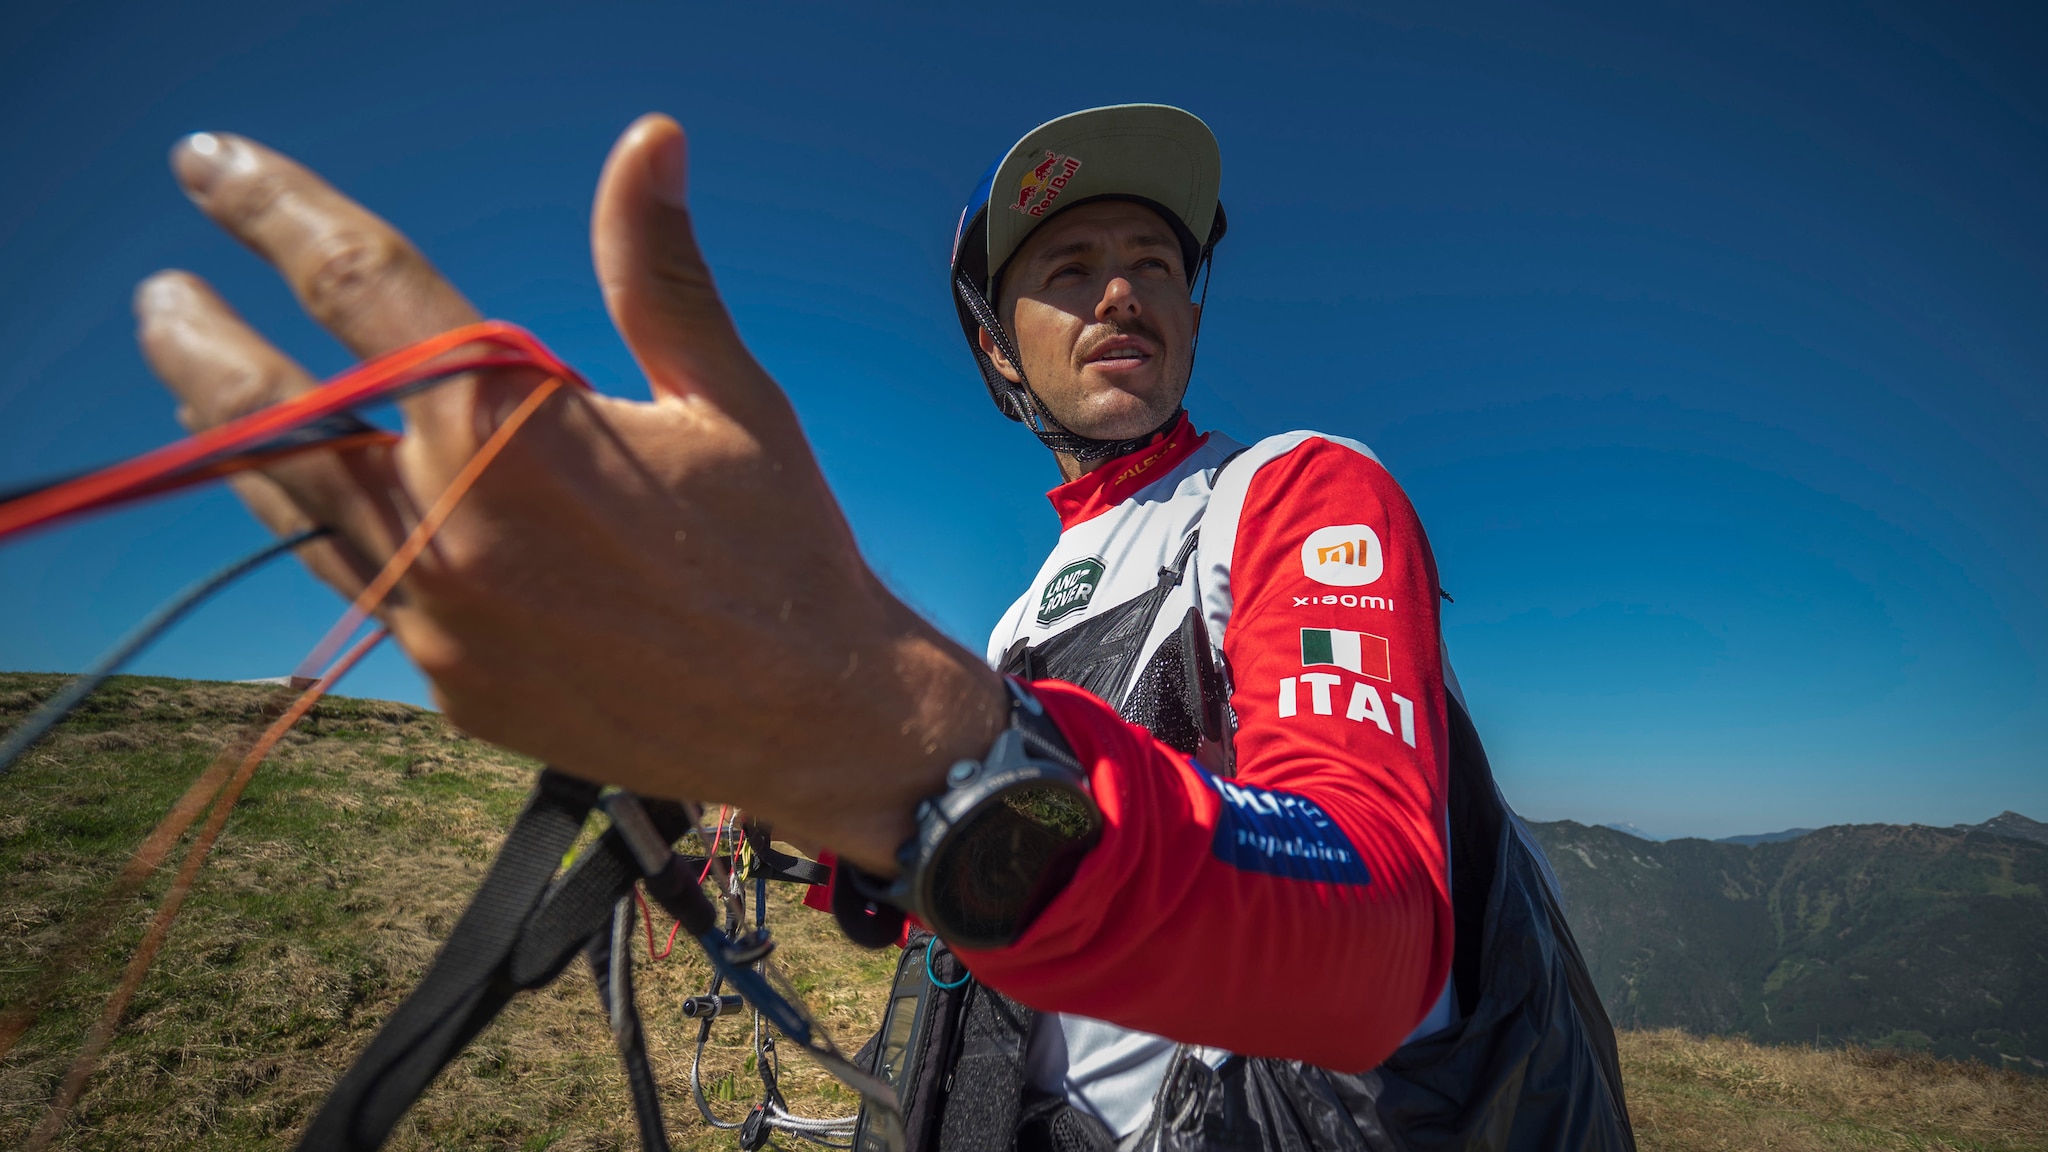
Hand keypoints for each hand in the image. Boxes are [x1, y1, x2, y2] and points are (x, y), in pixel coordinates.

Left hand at [134, 115, 1007, 871]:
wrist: (820, 717)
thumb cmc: (786, 543)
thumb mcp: (727, 394)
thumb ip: (657, 270)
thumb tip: (646, 140)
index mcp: (516, 431)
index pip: (361, 285)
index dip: (275, 211)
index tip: (215, 167)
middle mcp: (453, 527)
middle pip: (276, 415)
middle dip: (203, 345)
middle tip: (165, 300)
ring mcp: (441, 620)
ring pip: (295, 512)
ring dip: (239, 444)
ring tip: (201, 394)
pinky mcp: (454, 684)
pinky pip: (361, 590)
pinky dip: (327, 530)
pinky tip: (322, 503)